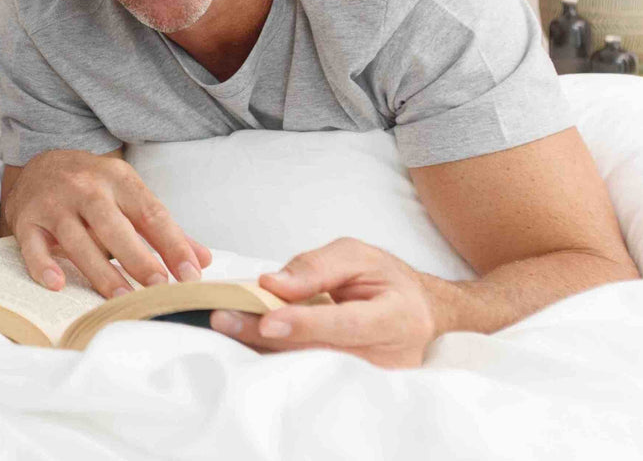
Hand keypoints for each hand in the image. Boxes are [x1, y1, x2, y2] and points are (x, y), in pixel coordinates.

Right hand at [4, 149, 211, 296]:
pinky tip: (58, 285)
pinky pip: (33, 245)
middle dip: (138, 256)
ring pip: (77, 238)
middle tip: (159, 286)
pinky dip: (43, 265)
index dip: (172, 244)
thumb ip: (162, 228)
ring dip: (100, 270)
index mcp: (118, 179)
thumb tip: (202, 259)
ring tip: (121, 299)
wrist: (39, 163)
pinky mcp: (27, 219)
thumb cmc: (93, 186)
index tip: (191, 274)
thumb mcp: (128, 194)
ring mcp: (54, 202)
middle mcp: (86, 187)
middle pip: (113, 224)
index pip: (150, 212)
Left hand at [210, 237, 436, 367]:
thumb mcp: (357, 255)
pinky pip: (307, 372)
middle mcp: (384, 357)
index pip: (344, 325)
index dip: (305, 324)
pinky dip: (275, 354)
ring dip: (262, 347)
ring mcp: (368, 380)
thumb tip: (273, 284)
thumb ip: (317, 266)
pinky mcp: (349, 386)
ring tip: (227, 325)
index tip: (268, 319)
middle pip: (317, 352)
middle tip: (224, 318)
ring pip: (307, 366)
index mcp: (395, 318)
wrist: (418, 314)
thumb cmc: (387, 280)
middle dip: (266, 335)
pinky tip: (246, 338)